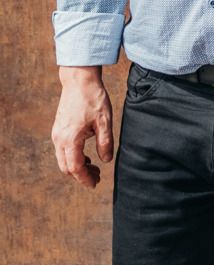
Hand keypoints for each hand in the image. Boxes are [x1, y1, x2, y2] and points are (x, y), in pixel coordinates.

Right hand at [52, 68, 114, 188]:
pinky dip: (73, 157)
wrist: (79, 80)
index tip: (95, 184)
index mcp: (70, 139)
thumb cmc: (93, 99)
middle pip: (66, 167)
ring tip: (94, 167)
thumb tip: (106, 161)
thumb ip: (105, 143)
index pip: (76, 167)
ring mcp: (57, 133)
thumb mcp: (104, 122)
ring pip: (63, 160)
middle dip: (81, 175)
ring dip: (77, 167)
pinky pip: (62, 150)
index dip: (85, 178)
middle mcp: (59, 138)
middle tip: (98, 177)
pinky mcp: (58, 129)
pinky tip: (87, 156)